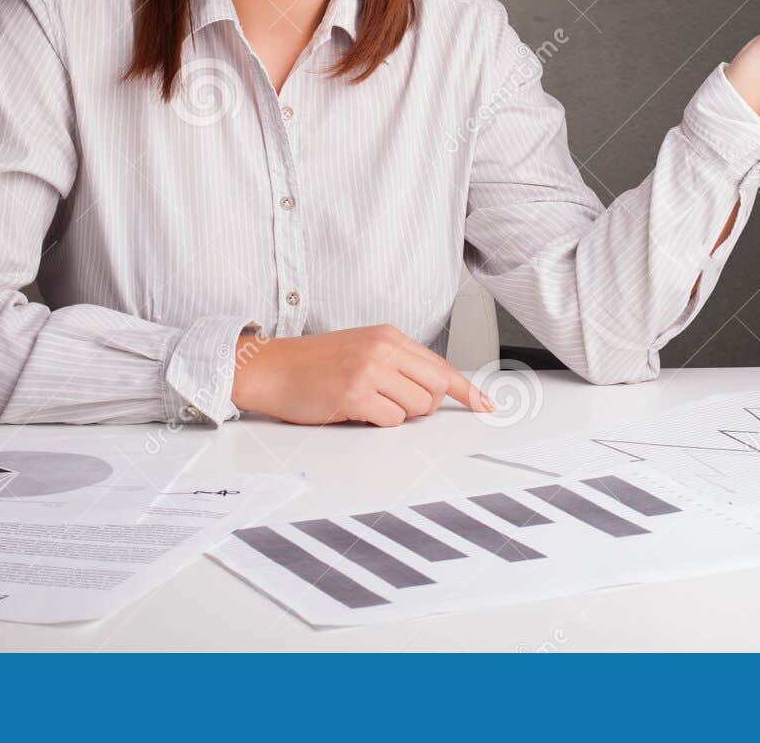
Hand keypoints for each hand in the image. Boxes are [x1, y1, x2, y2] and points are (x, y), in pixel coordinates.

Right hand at [231, 324, 496, 425]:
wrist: (272, 368)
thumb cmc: (315, 364)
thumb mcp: (362, 350)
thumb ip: (397, 363)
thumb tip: (434, 391)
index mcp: (389, 335)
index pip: (441, 366)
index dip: (467, 391)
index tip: (487, 406)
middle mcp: (383, 348)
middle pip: (434, 390)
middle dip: (421, 406)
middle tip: (389, 403)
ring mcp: (370, 369)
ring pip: (414, 409)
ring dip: (394, 415)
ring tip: (365, 402)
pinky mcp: (355, 393)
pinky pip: (390, 421)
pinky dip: (375, 423)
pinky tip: (352, 409)